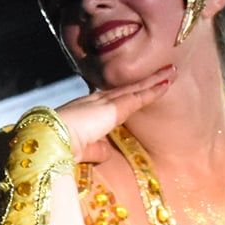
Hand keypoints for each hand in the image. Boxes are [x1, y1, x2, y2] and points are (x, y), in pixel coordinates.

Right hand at [56, 66, 176, 162]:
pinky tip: (167, 82)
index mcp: (85, 109)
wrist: (53, 140)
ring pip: (135, 88)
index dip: (125, 93)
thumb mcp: (83, 150)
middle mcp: (95, 100)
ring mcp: (105, 101)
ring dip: (154, 80)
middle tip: (161, 73)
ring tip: (171, 71)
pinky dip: (154, 88)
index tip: (136, 88)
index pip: (110, 98)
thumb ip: (97, 150)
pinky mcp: (114, 106)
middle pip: (125, 89)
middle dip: (143, 81)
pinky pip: (140, 96)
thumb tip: (107, 152)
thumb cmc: (61, 147)